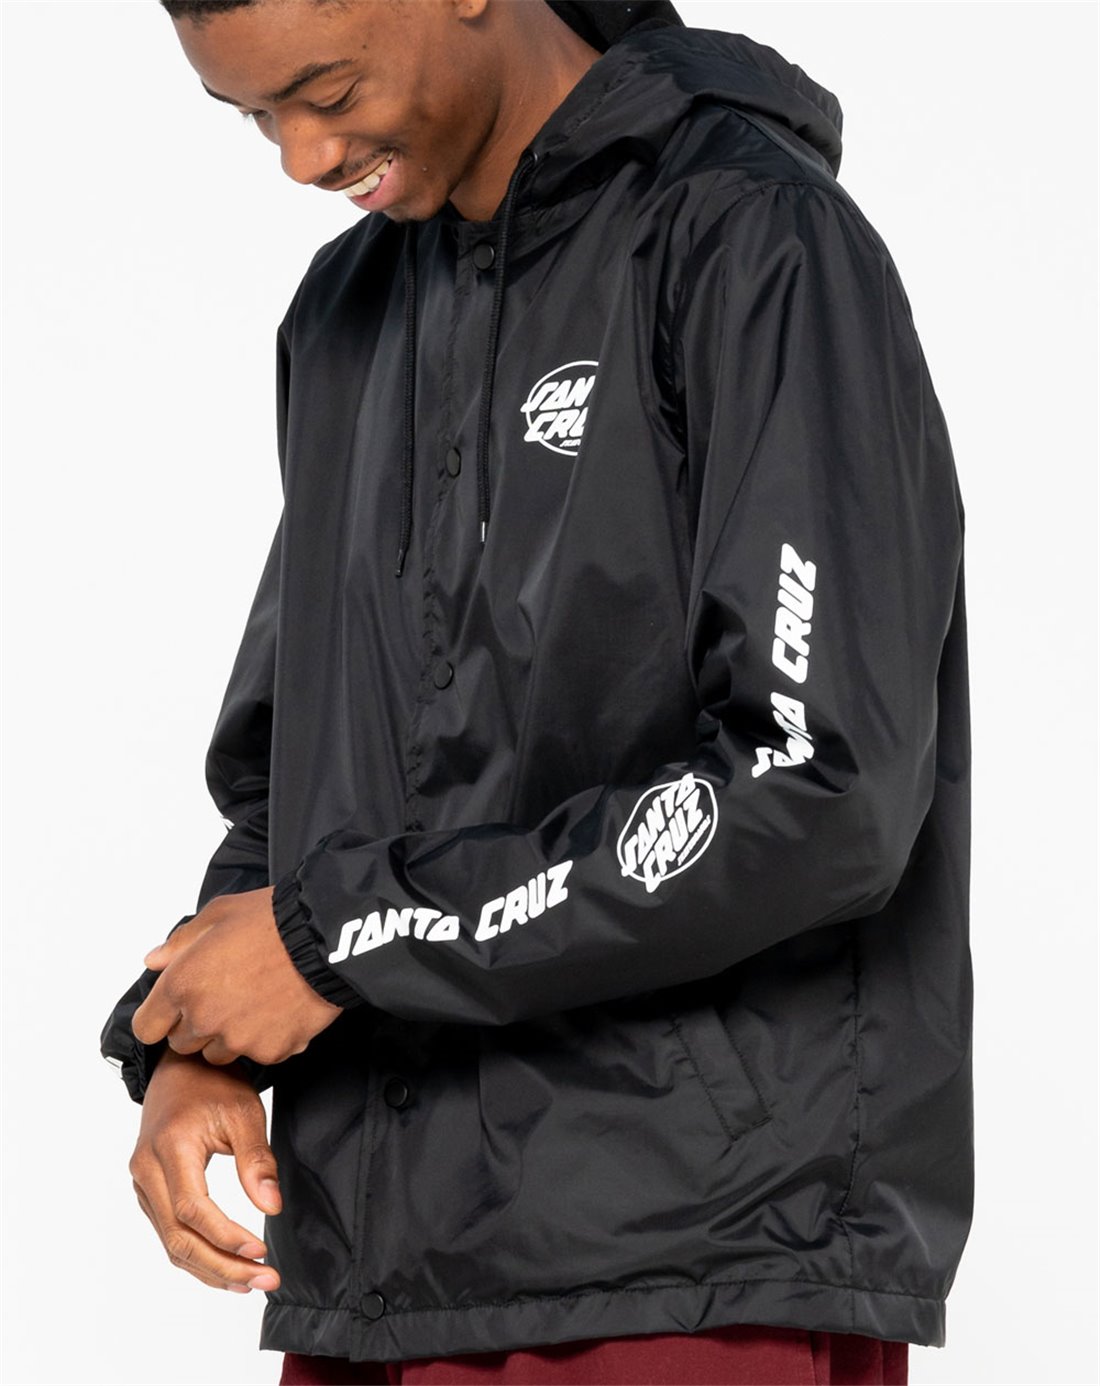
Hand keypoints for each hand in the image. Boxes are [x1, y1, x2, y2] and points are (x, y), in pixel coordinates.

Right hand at [129, 1050, 281, 1293]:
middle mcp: (147, 1170)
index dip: (225, 1236)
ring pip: (171, 1242)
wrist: (180, 1068)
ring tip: (251, 1282)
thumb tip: (271, 1207)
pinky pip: (169, 1233)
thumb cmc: (213, 1084)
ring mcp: (143, 1184)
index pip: (192, 1208)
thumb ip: (256, 1160)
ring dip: (211, 1268)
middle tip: (265, 1279)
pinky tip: (227, 1267)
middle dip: (222, 1265)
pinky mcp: (149, 1192)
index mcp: (169, 1148)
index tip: (260, 1251)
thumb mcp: (244, 1111)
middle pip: (178, 1236)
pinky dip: (197, 1255)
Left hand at [132, 886, 341, 1066]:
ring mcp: (238, 1040)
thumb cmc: (272, 920)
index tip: (175, 1008)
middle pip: (182, 1044)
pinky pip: (258, 1054)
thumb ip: (180, 942)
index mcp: (182, 985)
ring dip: (228, 1036)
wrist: (325, 941)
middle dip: (196, 1025)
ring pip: (218, 1054)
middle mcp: (204, 1019)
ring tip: (254, 1004)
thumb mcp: (219, 913)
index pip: (147, 1028)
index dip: (160, 1017)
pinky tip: (279, 1010)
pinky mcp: (270, 1052)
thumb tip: (155, 961)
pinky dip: (265, 1038)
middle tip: (225, 997)